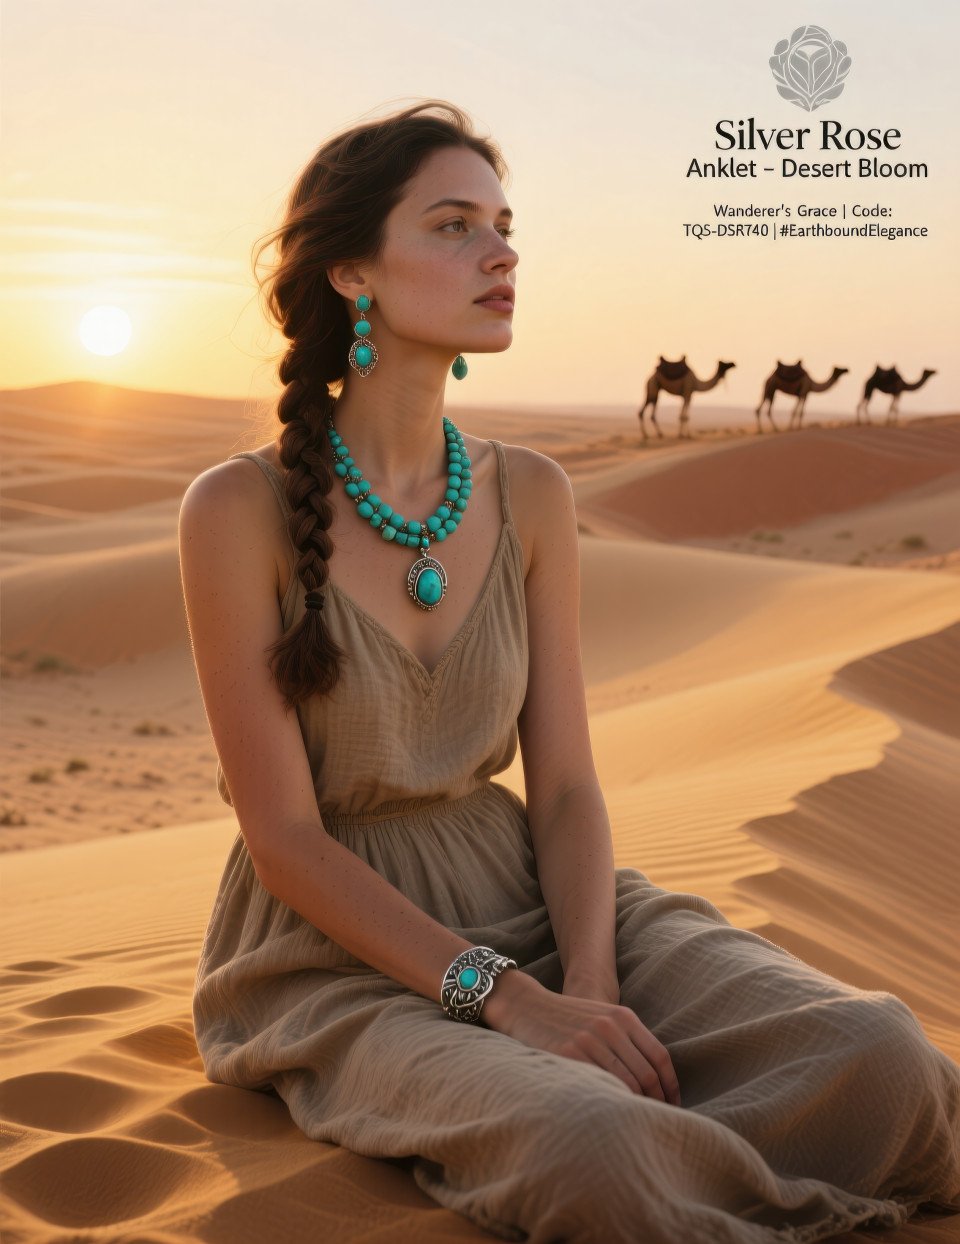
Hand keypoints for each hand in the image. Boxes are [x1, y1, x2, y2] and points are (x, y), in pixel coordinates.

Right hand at [484, 971, 681, 1105]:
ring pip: (625, 1084)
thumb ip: (628, 1040)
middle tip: (658, 1121)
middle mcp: (609, 1026)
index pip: (660, 1057)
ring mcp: (588, 1040)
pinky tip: (612, 1114)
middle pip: (646, 1074)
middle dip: (656, 1102)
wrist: (527, 1006)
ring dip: (635, 1108)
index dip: (671, 1086)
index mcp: (623, 1016)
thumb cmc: (569, 1018)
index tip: (673, 1105)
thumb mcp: (603, 1018)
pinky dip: (609, 1102)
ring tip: (638, 1124)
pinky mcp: (567, 1055)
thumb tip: (656, 1082)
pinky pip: (598, 1085)